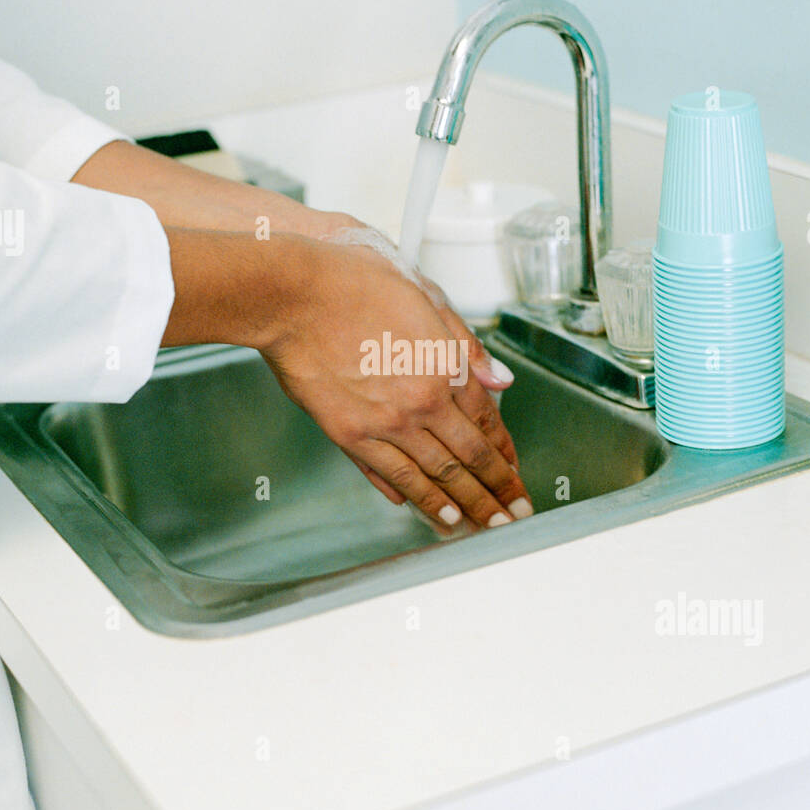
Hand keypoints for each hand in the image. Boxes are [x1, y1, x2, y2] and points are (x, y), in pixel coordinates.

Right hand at [260, 238, 531, 530]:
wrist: (294, 294)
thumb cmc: (354, 283)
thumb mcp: (427, 297)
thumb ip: (466, 345)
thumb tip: (500, 379)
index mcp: (446, 367)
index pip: (488, 422)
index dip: (505, 453)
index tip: (515, 472)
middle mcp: (421, 403)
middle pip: (468, 459)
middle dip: (495, 493)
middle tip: (512, 516)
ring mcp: (384, 423)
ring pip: (431, 476)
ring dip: (458, 506)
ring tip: (475, 527)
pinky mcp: (347, 433)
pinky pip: (385, 472)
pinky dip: (407, 494)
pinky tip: (418, 506)